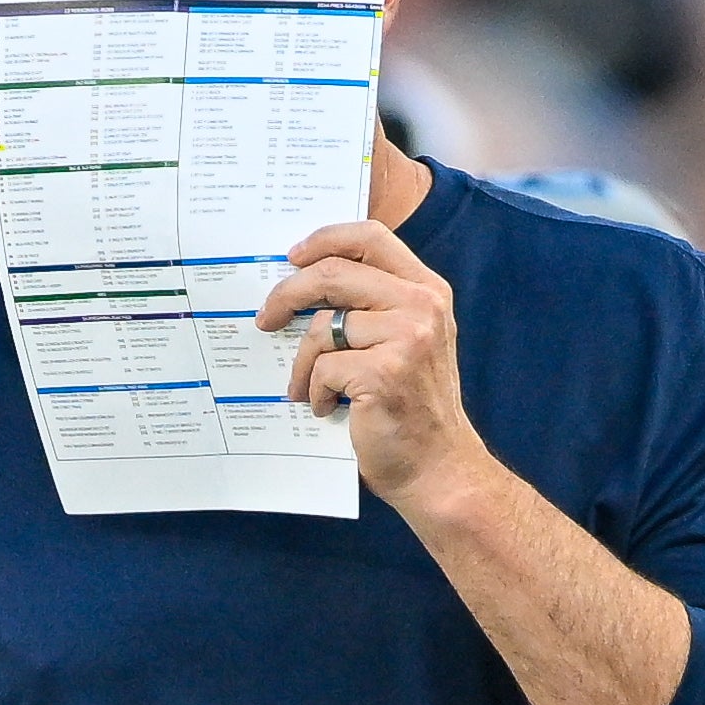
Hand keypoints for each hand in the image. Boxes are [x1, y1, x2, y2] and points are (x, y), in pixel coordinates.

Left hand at [256, 220, 492, 505]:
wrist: (437, 467)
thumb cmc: (412, 407)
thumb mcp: (408, 340)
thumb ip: (375, 305)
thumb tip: (305, 282)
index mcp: (427, 290)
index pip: (371, 237)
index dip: (325, 240)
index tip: (293, 257)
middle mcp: (422, 307)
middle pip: (333, 274)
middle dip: (287, 295)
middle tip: (266, 319)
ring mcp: (407, 338)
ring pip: (321, 329)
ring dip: (303, 364)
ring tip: (308, 388)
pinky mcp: (384, 373)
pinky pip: (323, 368)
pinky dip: (316, 392)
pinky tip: (328, 408)